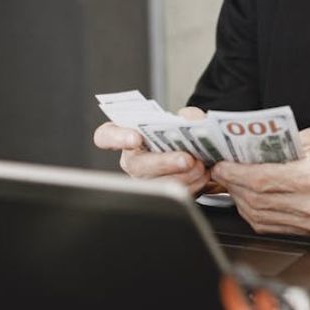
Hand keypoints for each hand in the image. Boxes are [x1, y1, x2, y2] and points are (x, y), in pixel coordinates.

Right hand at [93, 106, 209, 193]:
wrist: (200, 152)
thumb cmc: (183, 133)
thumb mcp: (187, 119)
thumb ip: (189, 116)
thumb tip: (189, 119)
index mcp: (128, 135)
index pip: (106, 136)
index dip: (116, 137)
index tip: (135, 138)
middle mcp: (133, 160)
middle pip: (137, 165)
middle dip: (163, 162)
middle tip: (186, 159)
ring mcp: (146, 179)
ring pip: (156, 184)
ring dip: (182, 177)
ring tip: (200, 166)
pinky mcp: (163, 194)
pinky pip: (173, 194)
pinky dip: (192, 185)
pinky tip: (203, 175)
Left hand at [210, 128, 309, 234]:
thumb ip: (283, 142)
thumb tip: (251, 145)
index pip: (261, 179)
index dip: (235, 173)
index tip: (223, 164)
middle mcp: (309, 204)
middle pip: (256, 199)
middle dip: (232, 184)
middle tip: (223, 171)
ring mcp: (307, 221)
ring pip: (258, 215)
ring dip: (240, 198)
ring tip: (233, 182)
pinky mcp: (305, 230)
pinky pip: (268, 225)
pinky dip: (252, 212)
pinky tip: (249, 197)